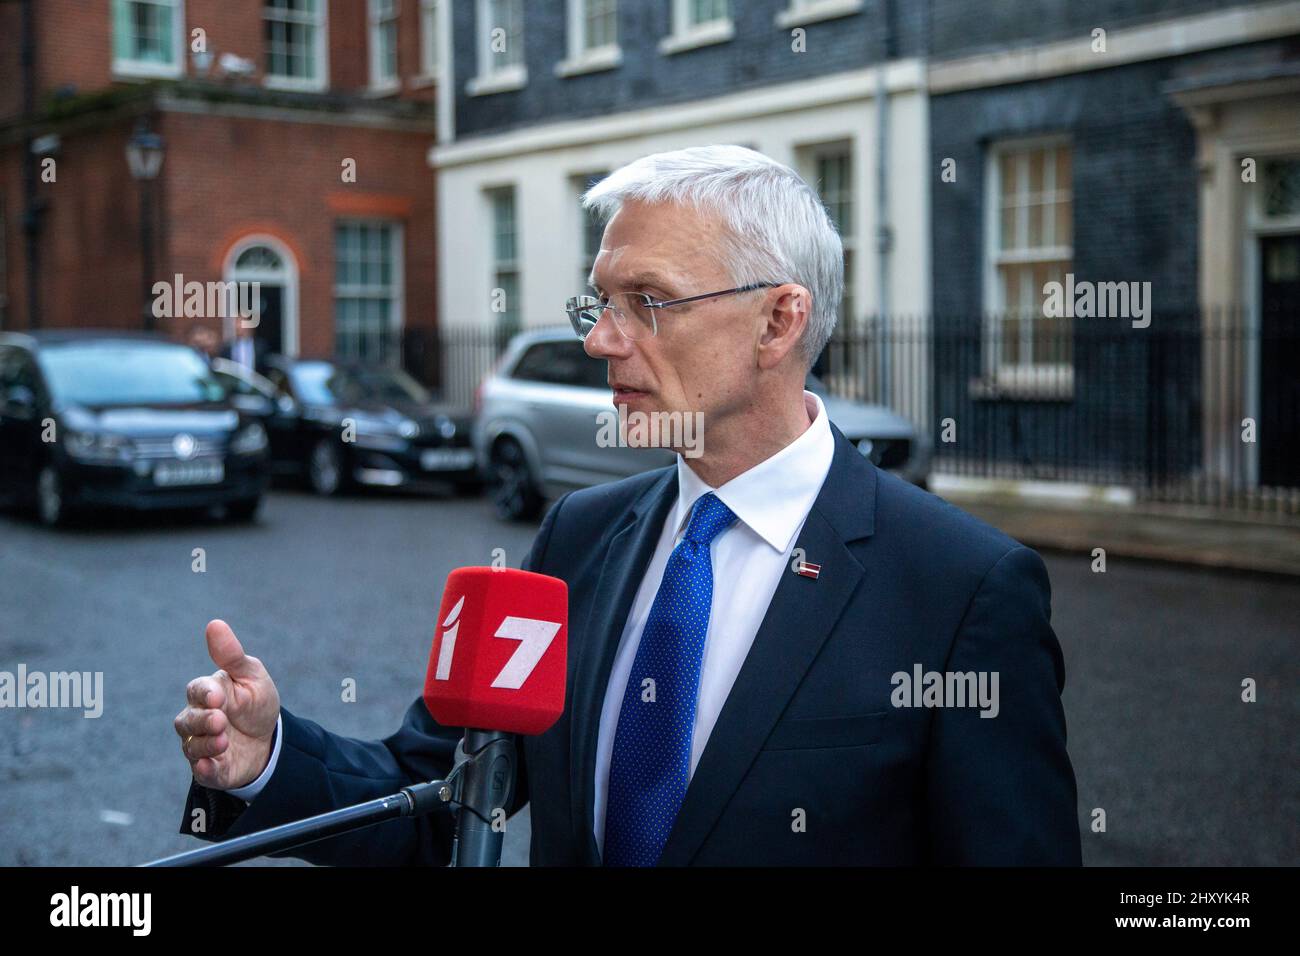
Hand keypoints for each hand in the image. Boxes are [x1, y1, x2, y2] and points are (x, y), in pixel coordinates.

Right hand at [173, 620, 280, 790]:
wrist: (272, 738)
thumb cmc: (256, 702)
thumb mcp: (251, 676)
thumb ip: (231, 655)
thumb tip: (215, 624)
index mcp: (207, 693)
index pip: (196, 691)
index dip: (204, 694)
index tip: (217, 696)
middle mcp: (197, 720)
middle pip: (187, 721)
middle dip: (203, 721)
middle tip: (221, 720)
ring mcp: (201, 745)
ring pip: (191, 746)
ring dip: (205, 744)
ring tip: (224, 740)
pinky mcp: (211, 769)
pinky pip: (202, 771)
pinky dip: (204, 769)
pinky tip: (209, 765)